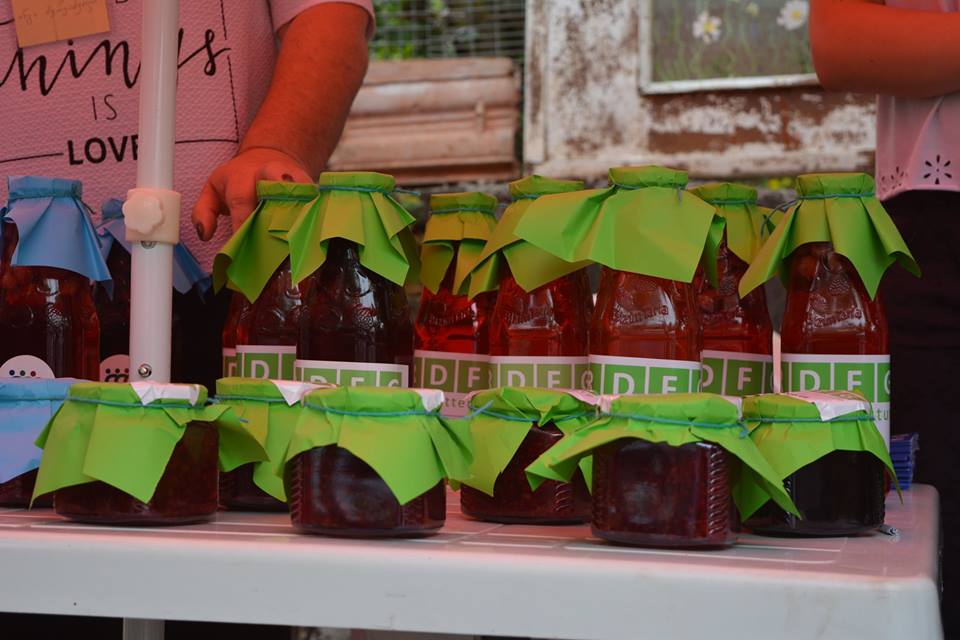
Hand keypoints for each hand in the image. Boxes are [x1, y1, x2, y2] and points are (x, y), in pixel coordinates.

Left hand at [191, 147, 312, 240]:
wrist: (268, 157)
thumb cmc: (237, 181)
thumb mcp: (213, 190)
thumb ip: (204, 212)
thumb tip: (205, 235)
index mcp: (241, 176)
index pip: (241, 200)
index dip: (243, 221)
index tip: (243, 243)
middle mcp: (269, 172)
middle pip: (276, 181)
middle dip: (279, 199)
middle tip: (281, 224)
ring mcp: (293, 176)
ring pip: (301, 188)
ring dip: (303, 207)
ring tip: (304, 228)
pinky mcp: (310, 184)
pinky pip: (316, 197)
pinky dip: (317, 211)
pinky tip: (318, 229)